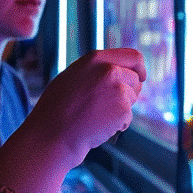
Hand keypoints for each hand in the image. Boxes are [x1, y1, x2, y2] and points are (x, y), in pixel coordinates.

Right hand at [0, 48, 145, 192]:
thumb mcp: (73, 78)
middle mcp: (109, 70)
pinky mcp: (122, 110)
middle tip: (108, 106)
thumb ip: (96, 71)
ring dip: (121, 109)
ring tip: (96, 116)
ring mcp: (117, 90)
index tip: (140, 77)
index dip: (139, 68)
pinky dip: (117, 125)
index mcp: (95, 59)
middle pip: (135, 79)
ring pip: (132, 99)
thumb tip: (116, 70)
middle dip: (129, 92)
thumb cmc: (56, 110)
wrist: (52, 135)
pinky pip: (127, 118)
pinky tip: (98, 127)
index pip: (133, 56)